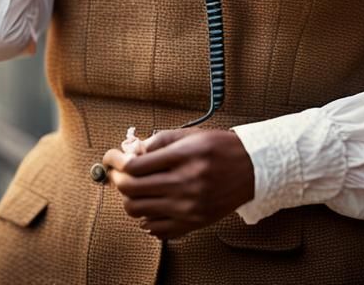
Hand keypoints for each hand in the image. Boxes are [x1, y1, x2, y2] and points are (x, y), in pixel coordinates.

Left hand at [101, 127, 255, 240]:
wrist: (252, 170)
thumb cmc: (221, 148)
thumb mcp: (190, 135)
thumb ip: (159, 141)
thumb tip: (131, 149)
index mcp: (183, 157)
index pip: (135, 165)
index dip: (116, 161)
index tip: (110, 157)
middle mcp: (184, 184)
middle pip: (132, 189)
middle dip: (117, 180)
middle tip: (118, 172)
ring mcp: (188, 207)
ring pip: (139, 210)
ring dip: (130, 199)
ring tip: (135, 188)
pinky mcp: (193, 223)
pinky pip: (156, 229)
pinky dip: (146, 218)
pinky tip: (152, 205)